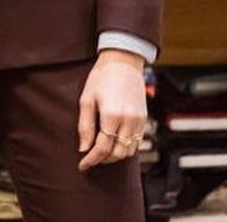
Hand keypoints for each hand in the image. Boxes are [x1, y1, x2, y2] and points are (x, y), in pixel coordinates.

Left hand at [76, 49, 147, 171]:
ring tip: (101, 151)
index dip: (91, 160)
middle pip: (117, 153)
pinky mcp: (144, 119)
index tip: (82, 165)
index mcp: (112, 115)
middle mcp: (128, 120)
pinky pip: (136, 142)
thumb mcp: (87, 99)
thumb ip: (85, 126)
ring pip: (129, 151)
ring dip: (115, 155)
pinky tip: (114, 142)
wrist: (123, 61)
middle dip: (103, 160)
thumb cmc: (101, 77)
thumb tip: (83, 148)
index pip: (102, 148)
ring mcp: (139, 120)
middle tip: (90, 158)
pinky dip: (125, 147)